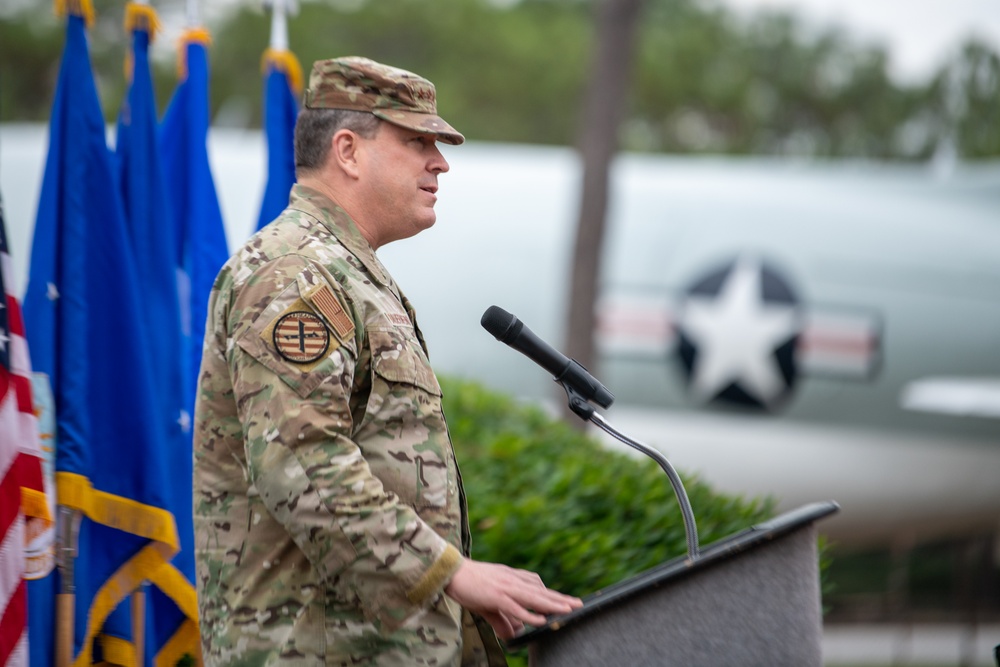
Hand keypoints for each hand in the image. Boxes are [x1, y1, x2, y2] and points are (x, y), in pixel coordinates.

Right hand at [444, 558, 582, 638]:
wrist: (451, 572)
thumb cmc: (469, 586)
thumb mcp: (489, 605)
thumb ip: (503, 620)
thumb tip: (515, 635)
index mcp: (511, 578)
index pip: (537, 585)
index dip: (553, 594)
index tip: (567, 600)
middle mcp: (512, 580)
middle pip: (541, 591)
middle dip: (561, 599)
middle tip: (579, 604)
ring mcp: (505, 587)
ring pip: (534, 597)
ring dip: (552, 604)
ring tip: (568, 610)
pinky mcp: (496, 596)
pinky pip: (516, 606)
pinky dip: (529, 614)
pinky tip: (541, 620)